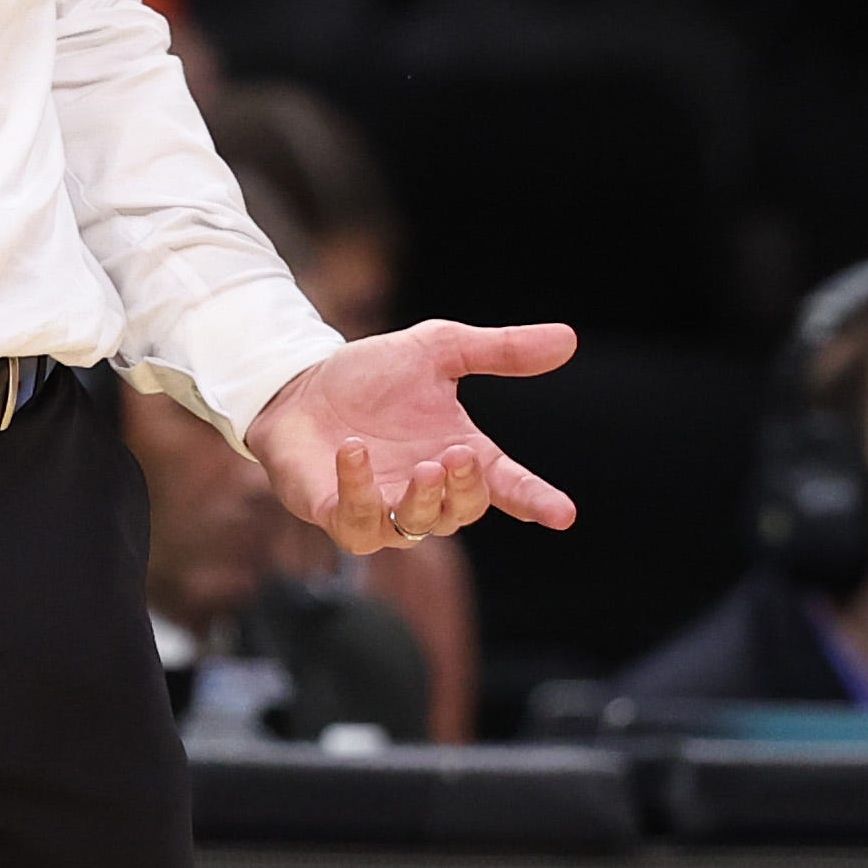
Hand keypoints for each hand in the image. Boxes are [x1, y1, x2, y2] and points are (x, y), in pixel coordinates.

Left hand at [247, 319, 580, 552]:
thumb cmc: (373, 375)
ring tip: (424, 466)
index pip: (507, 487)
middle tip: (458, 455)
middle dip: (465, 490)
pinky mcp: (336, 513)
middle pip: (461, 511)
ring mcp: (382, 509)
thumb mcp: (441, 349)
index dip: (536, 500)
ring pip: (415, 528)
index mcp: (458, 456)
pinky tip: (355, 452)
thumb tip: (569, 338)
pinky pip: (356, 523)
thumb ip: (500, 350)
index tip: (564, 513)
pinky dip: (360, 491)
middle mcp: (425, 491)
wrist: (299, 383)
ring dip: (423, 502)